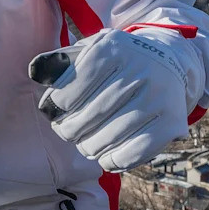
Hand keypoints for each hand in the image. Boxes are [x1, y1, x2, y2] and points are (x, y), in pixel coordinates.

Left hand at [29, 28, 199, 171]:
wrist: (169, 60)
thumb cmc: (118, 59)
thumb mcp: (91, 49)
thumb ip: (61, 61)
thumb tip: (35, 72)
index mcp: (114, 48)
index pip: (73, 85)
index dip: (57, 104)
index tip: (53, 111)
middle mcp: (140, 70)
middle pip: (91, 115)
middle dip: (71, 129)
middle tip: (66, 132)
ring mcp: (158, 97)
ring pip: (111, 137)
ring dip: (90, 147)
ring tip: (85, 144)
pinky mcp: (172, 121)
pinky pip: (135, 152)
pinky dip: (115, 161)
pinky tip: (106, 157)